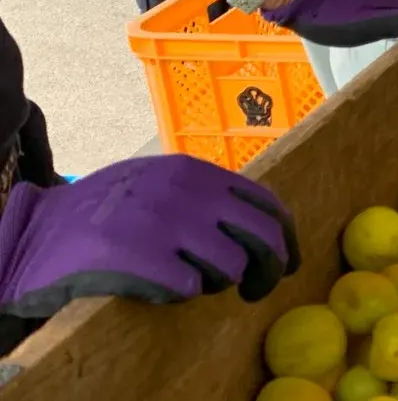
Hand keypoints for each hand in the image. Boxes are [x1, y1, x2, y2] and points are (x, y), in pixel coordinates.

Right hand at [0, 155, 298, 349]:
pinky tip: (160, 284)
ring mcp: (163, 223)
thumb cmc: (109, 210)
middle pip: (262, 239)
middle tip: (258, 290)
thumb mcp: (163, 183)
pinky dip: (180, 292)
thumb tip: (269, 226)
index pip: (267, 205)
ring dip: (218, 282)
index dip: (286, 238)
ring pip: (230, 267)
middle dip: (270, 271)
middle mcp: (186, 193)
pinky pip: (188, 287)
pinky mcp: (139, 257)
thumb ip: (210, 196)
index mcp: (196, 172)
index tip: (289, 261)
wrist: (41, 230)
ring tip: (191, 278)